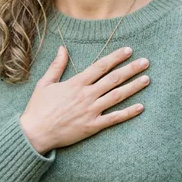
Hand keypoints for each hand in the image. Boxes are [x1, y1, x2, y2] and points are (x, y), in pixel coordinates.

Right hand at [20, 45, 149, 153]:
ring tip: (147, 79)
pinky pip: (114, 118)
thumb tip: (63, 48)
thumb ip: (57, 66)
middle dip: (131, 69)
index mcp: (76, 83)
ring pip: (117, 96)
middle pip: (113, 79)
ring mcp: (91, 111)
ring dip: (133, 87)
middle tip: (146, 62)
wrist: (35, 133)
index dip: (116, 57)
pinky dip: (128, 112)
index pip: (100, 66)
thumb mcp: (45, 83)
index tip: (129, 50)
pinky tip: (140, 107)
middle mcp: (86, 95)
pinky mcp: (92, 126)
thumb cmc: (38, 108)